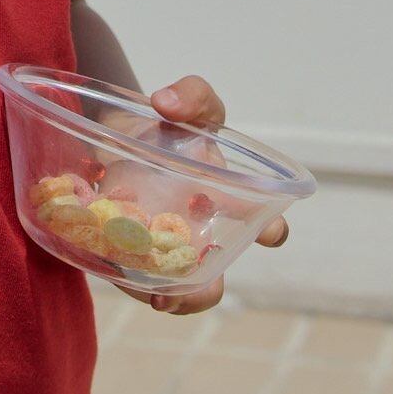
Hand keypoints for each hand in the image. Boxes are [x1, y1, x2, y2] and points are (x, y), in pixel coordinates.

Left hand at [109, 76, 289, 315]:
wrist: (120, 134)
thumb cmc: (171, 126)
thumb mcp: (191, 104)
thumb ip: (191, 96)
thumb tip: (166, 103)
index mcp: (229, 201)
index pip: (264, 224)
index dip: (272, 230)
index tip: (271, 233)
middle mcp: (201, 234)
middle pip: (215, 275)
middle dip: (207, 289)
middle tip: (198, 287)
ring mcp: (165, 248)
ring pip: (174, 286)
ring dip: (170, 295)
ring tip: (159, 297)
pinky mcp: (129, 252)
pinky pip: (134, 277)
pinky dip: (131, 281)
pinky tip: (122, 276)